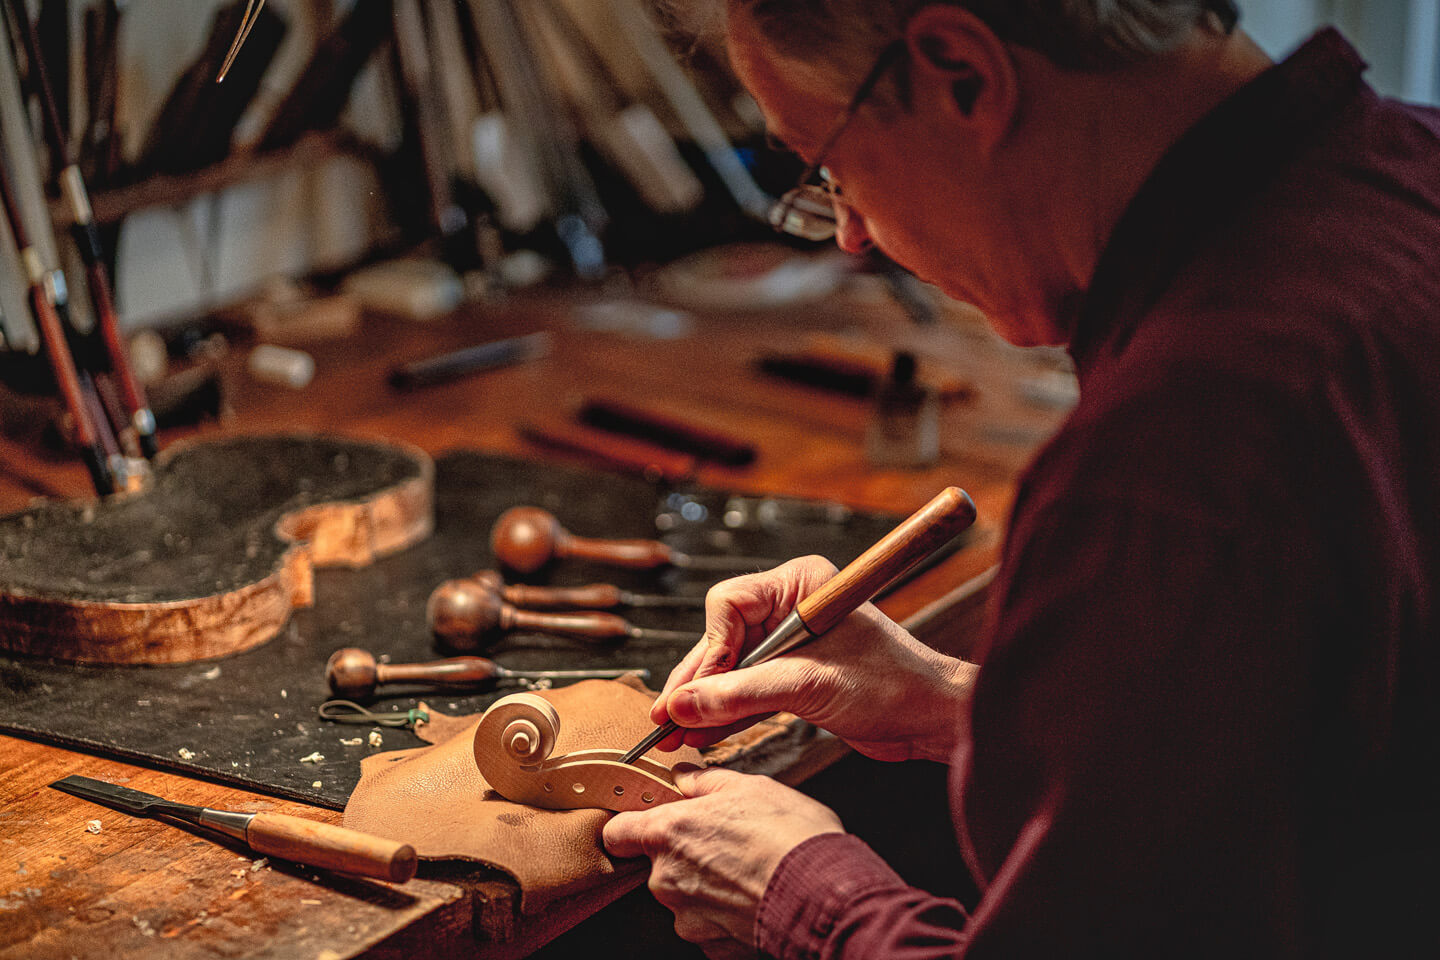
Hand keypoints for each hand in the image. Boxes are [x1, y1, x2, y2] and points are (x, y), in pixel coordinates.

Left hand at [603, 765, 842, 957]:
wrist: (823, 891)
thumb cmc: (788, 833)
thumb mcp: (749, 787)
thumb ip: (706, 782)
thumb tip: (684, 776)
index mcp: (668, 833)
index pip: (616, 833)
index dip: (629, 828)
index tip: (644, 826)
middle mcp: (667, 879)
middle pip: (658, 867)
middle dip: (686, 857)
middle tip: (726, 846)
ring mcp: (687, 918)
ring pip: (685, 899)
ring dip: (708, 889)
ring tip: (748, 874)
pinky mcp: (711, 946)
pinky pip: (710, 928)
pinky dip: (727, 918)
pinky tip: (755, 900)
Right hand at [652, 556, 976, 761]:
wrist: (932, 718)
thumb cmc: (891, 683)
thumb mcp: (808, 686)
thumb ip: (741, 694)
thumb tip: (682, 705)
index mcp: (798, 585)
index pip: (728, 604)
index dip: (709, 649)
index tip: (698, 690)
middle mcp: (790, 608)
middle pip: (722, 640)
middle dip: (696, 682)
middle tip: (663, 719)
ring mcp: (791, 644)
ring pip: (730, 670)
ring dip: (704, 703)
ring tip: (671, 734)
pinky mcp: (796, 676)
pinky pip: (747, 691)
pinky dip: (725, 712)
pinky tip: (699, 733)